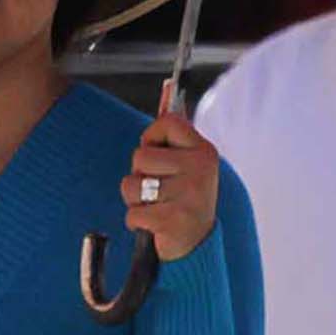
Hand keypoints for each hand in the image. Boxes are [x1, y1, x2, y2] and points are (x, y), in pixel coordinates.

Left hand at [119, 84, 219, 263]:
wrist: (196, 247)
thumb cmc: (184, 200)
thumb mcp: (187, 163)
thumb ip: (174, 133)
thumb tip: (169, 88)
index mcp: (204, 152)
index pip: (165, 122)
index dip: (152, 140)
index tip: (160, 157)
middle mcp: (200, 170)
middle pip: (140, 155)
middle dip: (140, 175)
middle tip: (159, 190)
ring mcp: (188, 195)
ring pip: (131, 185)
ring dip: (136, 201)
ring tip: (156, 207)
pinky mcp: (173, 220)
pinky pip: (133, 213)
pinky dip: (137, 222)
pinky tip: (156, 225)